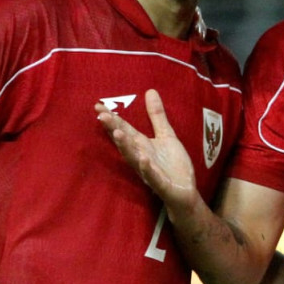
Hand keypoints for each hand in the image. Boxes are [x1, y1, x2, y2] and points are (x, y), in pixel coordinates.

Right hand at [96, 89, 197, 209]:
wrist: (184, 192)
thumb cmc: (173, 165)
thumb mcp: (167, 136)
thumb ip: (157, 116)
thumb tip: (150, 91)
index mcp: (142, 145)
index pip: (124, 129)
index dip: (113, 118)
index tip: (98, 105)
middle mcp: (141, 157)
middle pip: (125, 142)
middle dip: (114, 129)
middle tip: (102, 116)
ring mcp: (149, 171)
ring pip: (134, 158)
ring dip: (125, 146)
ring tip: (118, 132)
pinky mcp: (160, 184)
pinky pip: (152, 176)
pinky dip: (147, 168)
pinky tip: (143, 158)